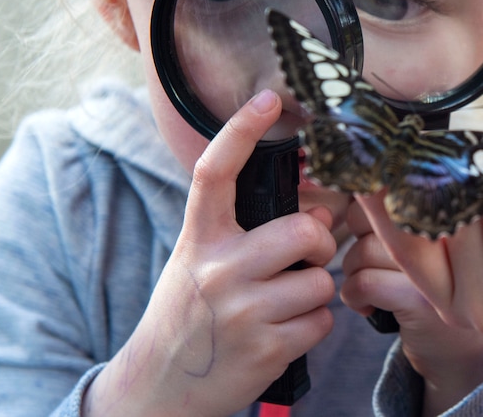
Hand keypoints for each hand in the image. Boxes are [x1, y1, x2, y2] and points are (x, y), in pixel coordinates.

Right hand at [84, 90, 336, 416]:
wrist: (161, 385)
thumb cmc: (190, 310)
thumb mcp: (200, 259)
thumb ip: (248, 231)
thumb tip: (319, 213)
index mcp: (199, 237)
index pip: (215, 171)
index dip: (241, 129)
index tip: (268, 98)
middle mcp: (217, 268)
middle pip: (305, 231)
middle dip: (320, 240)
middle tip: (310, 251)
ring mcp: (240, 311)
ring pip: (321, 281)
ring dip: (315, 289)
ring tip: (287, 300)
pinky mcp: (264, 350)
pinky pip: (322, 321)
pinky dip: (314, 325)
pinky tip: (285, 330)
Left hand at [341, 200, 482, 416]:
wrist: (462, 351)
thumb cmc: (430, 287)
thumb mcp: (421, 243)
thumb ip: (396, 215)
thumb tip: (352, 191)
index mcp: (440, 210)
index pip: (385, 189)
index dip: (366, 210)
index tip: (366, 230)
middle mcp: (441, 232)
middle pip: (369, 217)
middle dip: (357, 241)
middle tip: (368, 262)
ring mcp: (435, 266)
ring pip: (362, 251)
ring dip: (352, 272)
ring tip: (369, 286)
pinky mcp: (421, 300)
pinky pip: (363, 283)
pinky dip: (353, 296)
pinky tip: (367, 306)